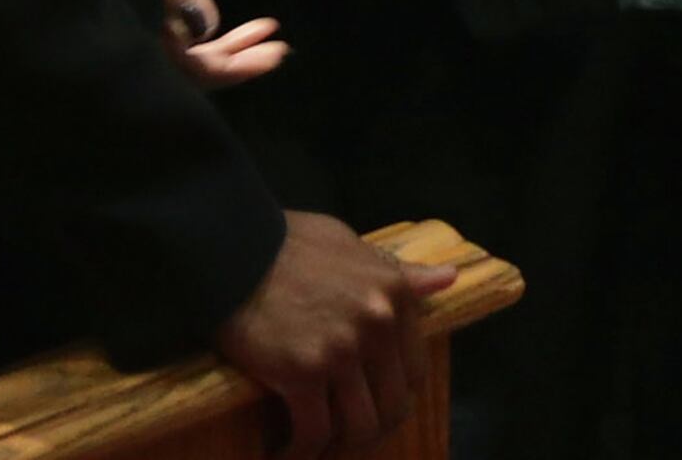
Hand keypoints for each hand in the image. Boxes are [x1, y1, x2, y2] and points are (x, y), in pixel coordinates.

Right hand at [214, 213, 455, 457]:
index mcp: (395, 294)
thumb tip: (448, 278)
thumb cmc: (289, 244)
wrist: (233, 249)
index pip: (415, 371)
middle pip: (392, 406)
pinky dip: (300, 453)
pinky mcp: (303, 373)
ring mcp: (342, 351)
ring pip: (359, 427)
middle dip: (371, 431)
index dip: (395, 398)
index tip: (372, 408)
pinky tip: (284, 455)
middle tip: (345, 439)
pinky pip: (314, 433)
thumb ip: (400, 272)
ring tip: (320, 450)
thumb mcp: (353, 247)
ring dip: (340, 447)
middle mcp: (378, 324)